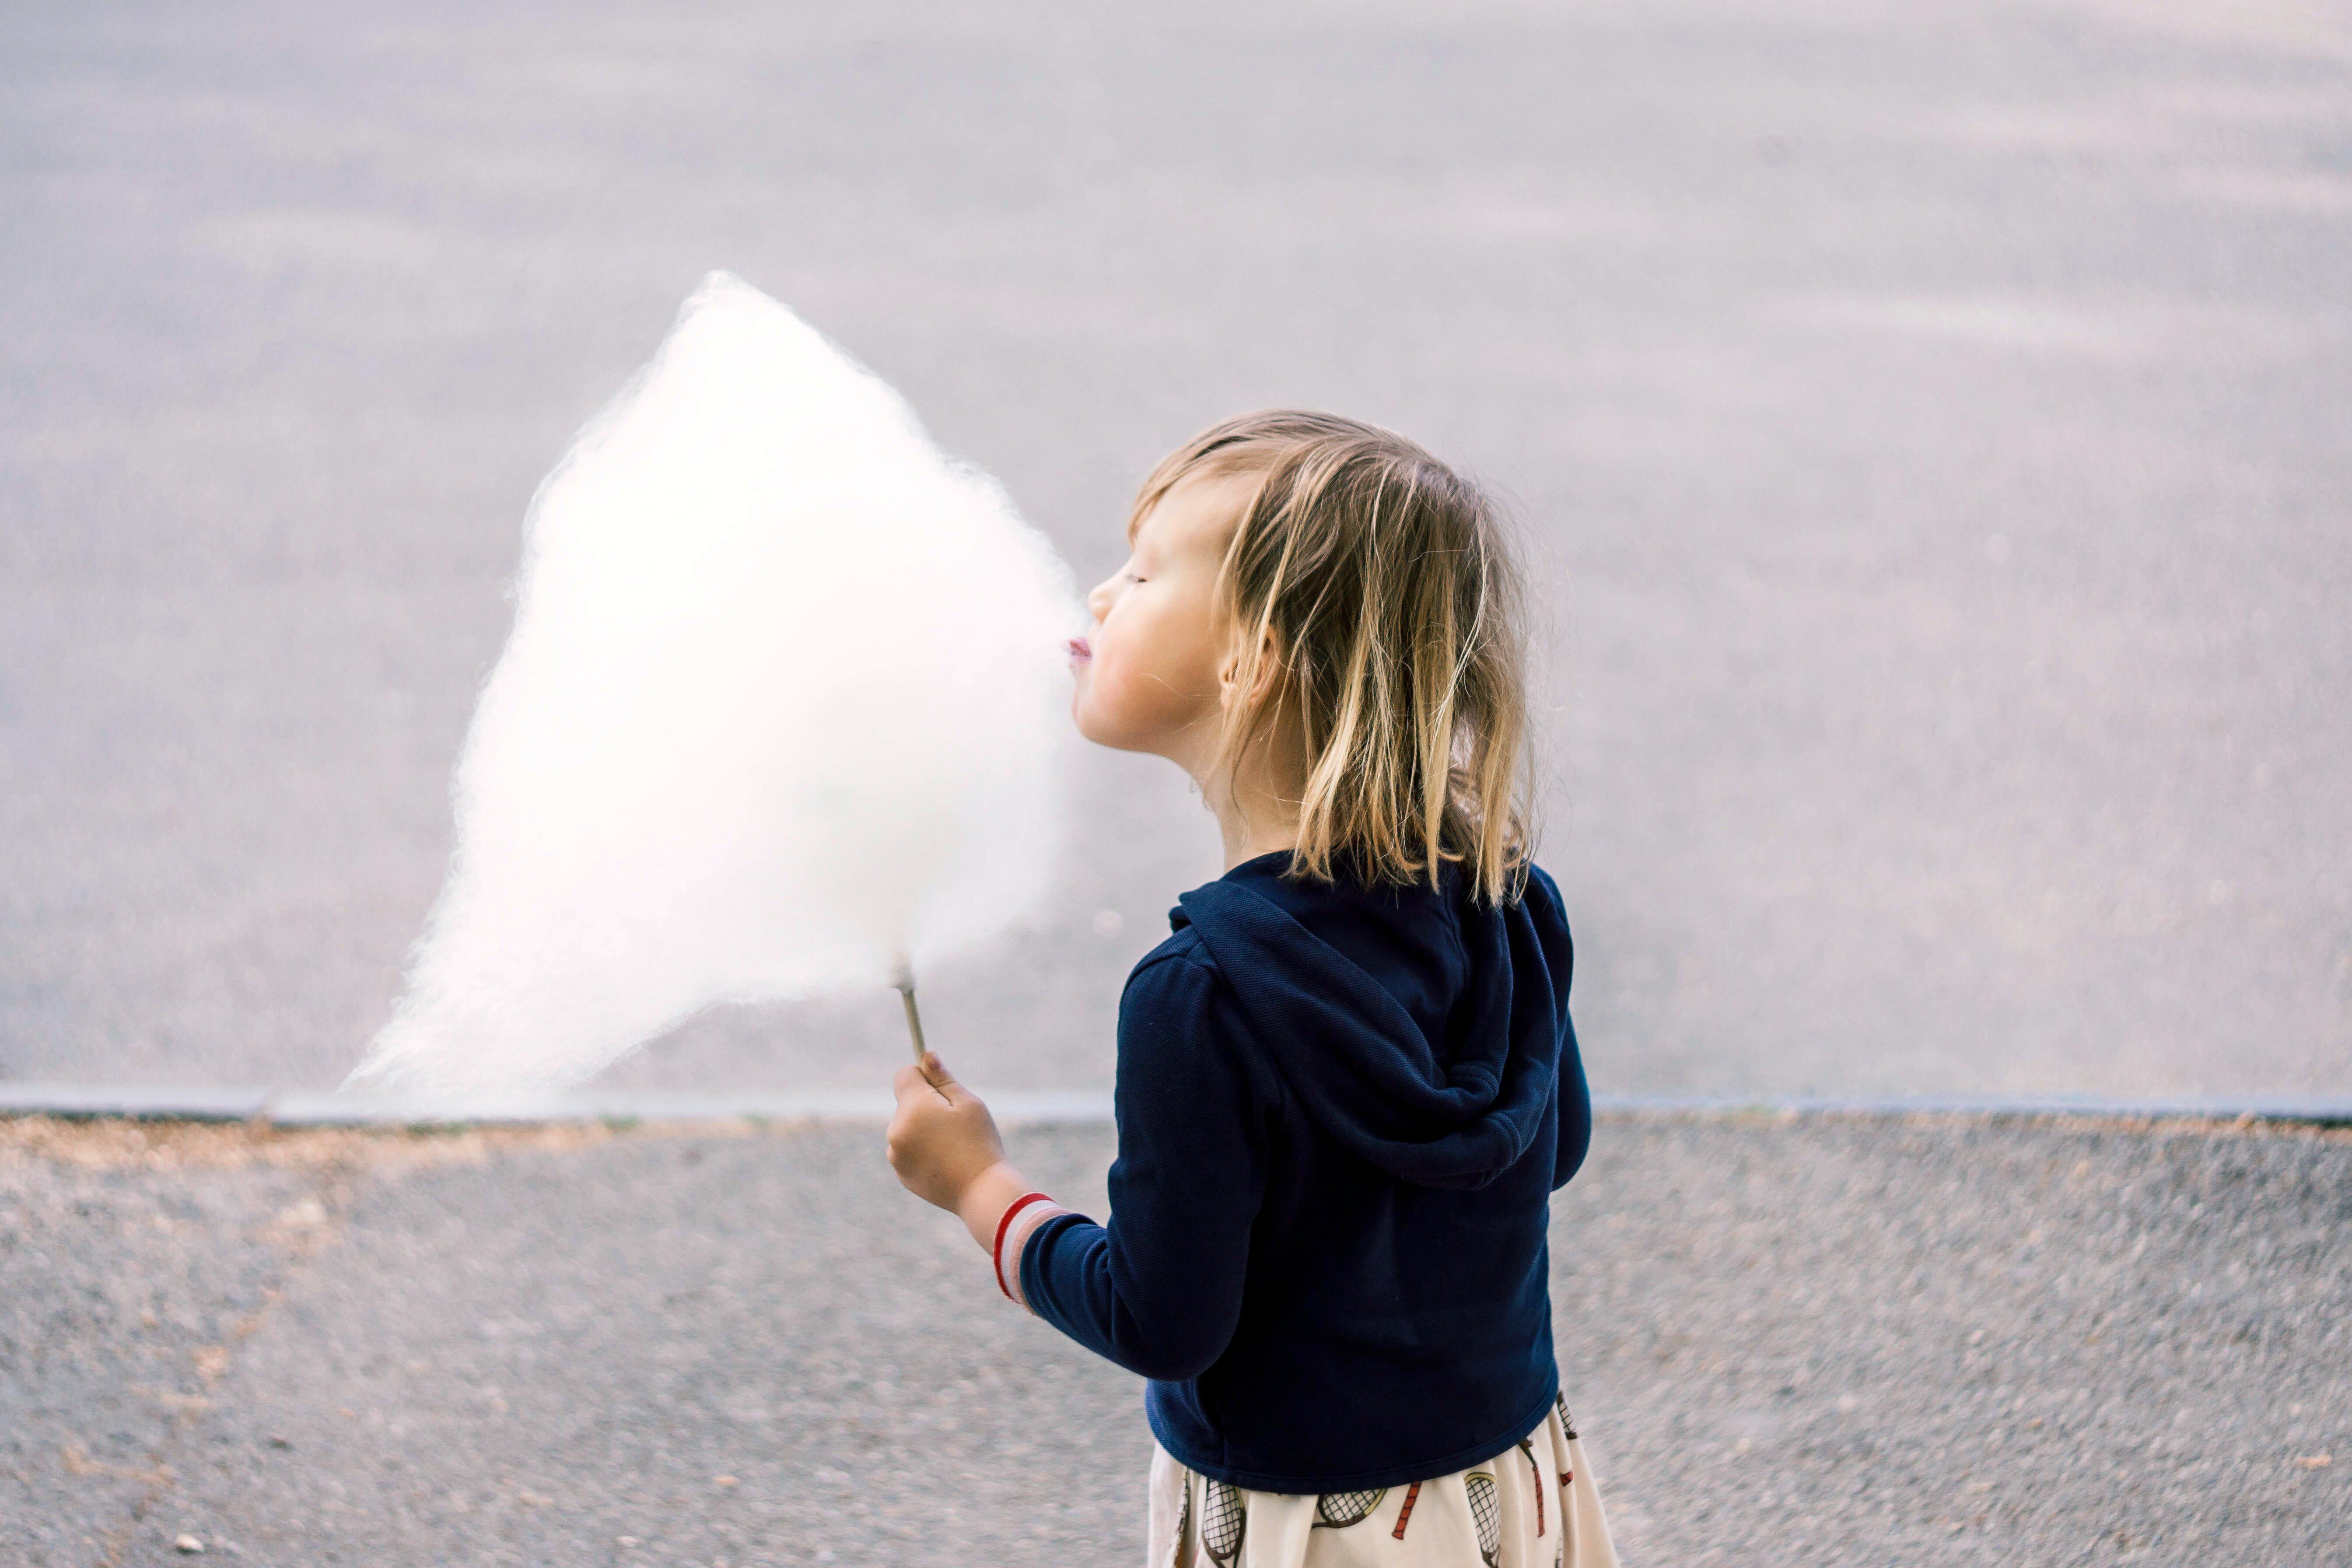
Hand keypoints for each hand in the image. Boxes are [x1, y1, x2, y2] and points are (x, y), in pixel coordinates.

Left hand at [887, 1053, 1020, 1244]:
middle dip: (926, 1106)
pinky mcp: (901, 1174)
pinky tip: (946, 1161)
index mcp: (913, 1107)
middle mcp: (896, 1130)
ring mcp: (896, 1155)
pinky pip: (908, 1151)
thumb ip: (943, 1078)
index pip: (904, 1075)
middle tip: (955, 1123)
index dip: (923, 1076)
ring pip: (907, 1127)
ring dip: (923, 1129)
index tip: (940, 1086)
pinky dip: (922, 1151)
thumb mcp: (968, 1103)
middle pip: (907, 1103)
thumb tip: (926, 1055)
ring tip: (952, 1145)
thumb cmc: (979, 1143)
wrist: (981, 1192)